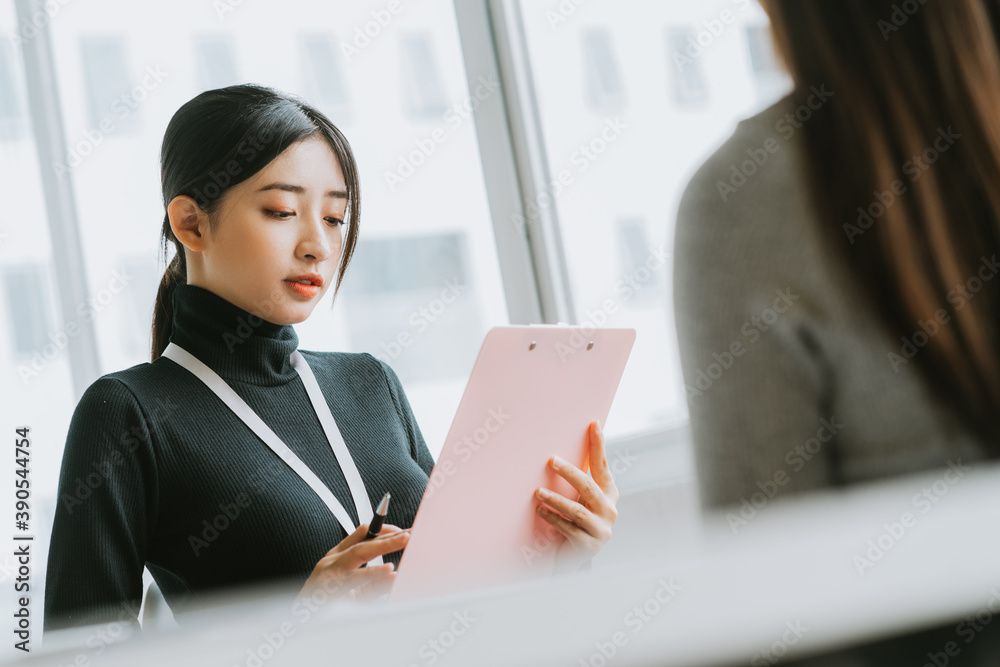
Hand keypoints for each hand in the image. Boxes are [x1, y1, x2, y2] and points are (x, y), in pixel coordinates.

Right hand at [295, 523, 409, 604]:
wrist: (297, 624)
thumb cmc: (323, 606)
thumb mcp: (354, 592)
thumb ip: (374, 583)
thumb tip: (395, 575)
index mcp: (337, 556)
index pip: (362, 534)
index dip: (385, 528)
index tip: (404, 530)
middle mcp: (332, 560)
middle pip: (365, 541)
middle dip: (389, 535)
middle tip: (411, 533)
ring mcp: (329, 573)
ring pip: (359, 553)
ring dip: (384, 545)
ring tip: (404, 540)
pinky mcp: (328, 588)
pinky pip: (353, 578)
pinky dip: (372, 573)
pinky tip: (388, 569)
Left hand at [534, 420, 619, 573]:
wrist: (576, 556)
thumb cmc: (576, 519)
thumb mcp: (581, 498)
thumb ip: (579, 477)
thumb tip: (559, 447)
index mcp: (609, 493)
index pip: (602, 465)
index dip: (598, 445)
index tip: (593, 424)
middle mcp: (609, 510)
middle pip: (589, 486)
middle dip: (570, 472)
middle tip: (551, 460)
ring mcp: (601, 529)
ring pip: (577, 510)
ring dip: (556, 499)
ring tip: (537, 492)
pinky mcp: (590, 545)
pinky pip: (568, 529)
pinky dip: (552, 518)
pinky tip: (540, 510)